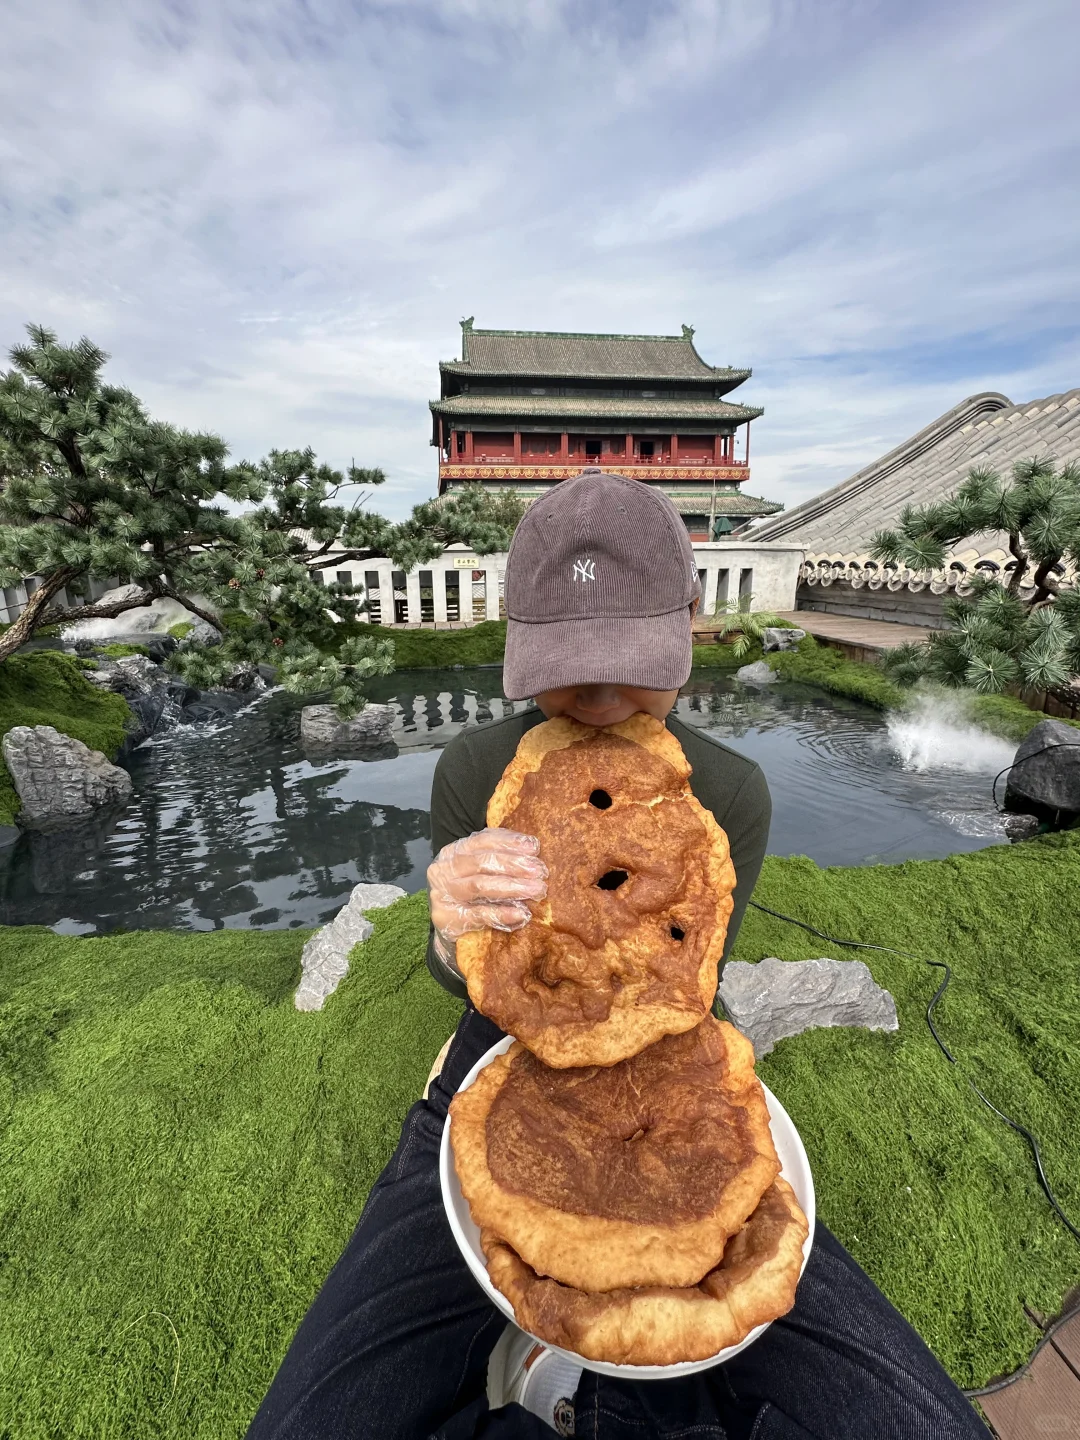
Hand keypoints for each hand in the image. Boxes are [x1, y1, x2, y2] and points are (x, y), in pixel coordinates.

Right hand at [427, 829, 547, 972]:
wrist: (443, 930)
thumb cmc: (467, 897)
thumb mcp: (475, 873)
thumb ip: (496, 861)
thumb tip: (532, 852)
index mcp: (453, 852)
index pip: (482, 841)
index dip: (509, 842)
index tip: (533, 847)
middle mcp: (444, 870)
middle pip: (482, 862)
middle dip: (514, 865)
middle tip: (540, 871)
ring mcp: (443, 894)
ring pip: (480, 885)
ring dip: (512, 887)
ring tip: (536, 889)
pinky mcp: (447, 919)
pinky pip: (478, 914)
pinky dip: (501, 913)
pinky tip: (521, 913)